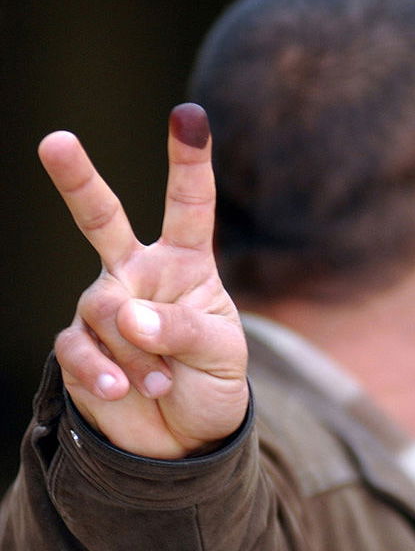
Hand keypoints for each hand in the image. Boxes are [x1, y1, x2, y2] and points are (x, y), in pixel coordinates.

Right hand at [39, 104, 247, 458]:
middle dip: (79, 181)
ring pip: (104, 307)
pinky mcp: (79, 348)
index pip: (189, 205)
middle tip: (55, 141)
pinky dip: (102, 370)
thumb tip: (128, 313)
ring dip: (136, 348)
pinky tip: (123, 389)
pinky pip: (78, 349)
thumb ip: (183, 328)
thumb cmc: (212, 381)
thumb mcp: (222, 353)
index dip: (189, 160)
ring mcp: (105, 309)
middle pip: (103, 219)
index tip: (189, 114)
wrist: (185, 436)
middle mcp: (139, 275)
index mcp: (186, 264)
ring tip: (160, 381)